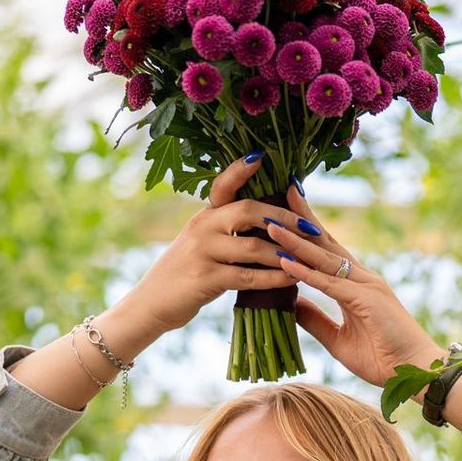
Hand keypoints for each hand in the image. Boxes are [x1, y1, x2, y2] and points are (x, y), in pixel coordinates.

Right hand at [126, 155, 300, 333]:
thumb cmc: (186, 273)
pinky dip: (274, 278)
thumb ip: (227, 230)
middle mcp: (202, 227)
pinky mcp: (205, 278)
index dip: (241, 170)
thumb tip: (268, 222)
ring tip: (307, 257)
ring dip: (283, 252)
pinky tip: (291, 278)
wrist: (152, 303)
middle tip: (309, 227)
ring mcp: (202, 252)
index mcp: (204, 215)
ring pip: (252, 247)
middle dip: (283, 218)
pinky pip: (248, 277)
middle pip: (248, 211)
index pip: (224, 185)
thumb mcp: (201, 244)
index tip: (262, 157)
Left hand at [261, 187, 444, 388]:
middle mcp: (361, 278)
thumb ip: (316, 320)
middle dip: (300, 218)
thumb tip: (290, 303)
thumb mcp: (338, 340)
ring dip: (295, 241)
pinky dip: (307, 273)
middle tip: (279, 191)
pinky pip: (330, 284)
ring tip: (270, 223)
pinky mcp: (367, 301)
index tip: (283, 211)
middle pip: (325, 242)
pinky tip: (286, 262)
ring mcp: (366, 286)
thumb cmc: (384, 358)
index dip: (304, 232)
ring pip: (324, 258)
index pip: (325, 251)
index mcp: (356, 285)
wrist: (417, 373)